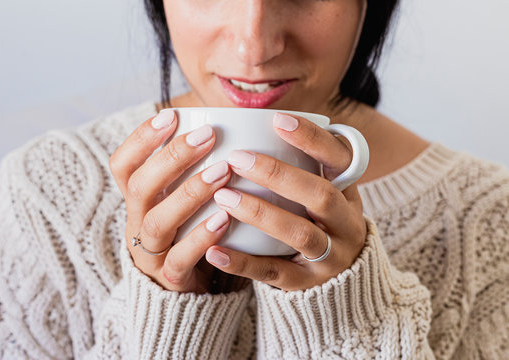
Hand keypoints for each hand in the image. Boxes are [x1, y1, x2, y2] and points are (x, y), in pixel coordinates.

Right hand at [109, 109, 232, 293]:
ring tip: (222, 171)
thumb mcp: (186, 200)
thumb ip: (195, 169)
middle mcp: (138, 224)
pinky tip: (224, 218)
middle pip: (139, 187)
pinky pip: (181, 259)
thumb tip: (229, 123)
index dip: (140, 139)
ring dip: (190, 193)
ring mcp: (151, 254)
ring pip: (158, 222)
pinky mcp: (171, 279)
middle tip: (207, 135)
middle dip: (171, 158)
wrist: (192, 291)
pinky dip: (201, 236)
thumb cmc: (193, 232)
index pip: (123, 165)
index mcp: (139, 201)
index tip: (170, 116)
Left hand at [204, 112, 366, 290]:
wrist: (340, 279)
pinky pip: (275, 273)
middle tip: (238, 159)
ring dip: (260, 213)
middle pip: (321, 196)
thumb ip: (296, 166)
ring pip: (300, 234)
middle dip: (278, 175)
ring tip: (223, 197)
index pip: (339, 159)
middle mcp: (346, 224)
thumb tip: (248, 125)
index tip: (277, 120)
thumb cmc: (315, 221)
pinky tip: (213, 250)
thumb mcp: (319, 193)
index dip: (312, 139)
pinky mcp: (309, 285)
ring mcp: (332, 257)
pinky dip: (242, 263)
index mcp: (348, 192)